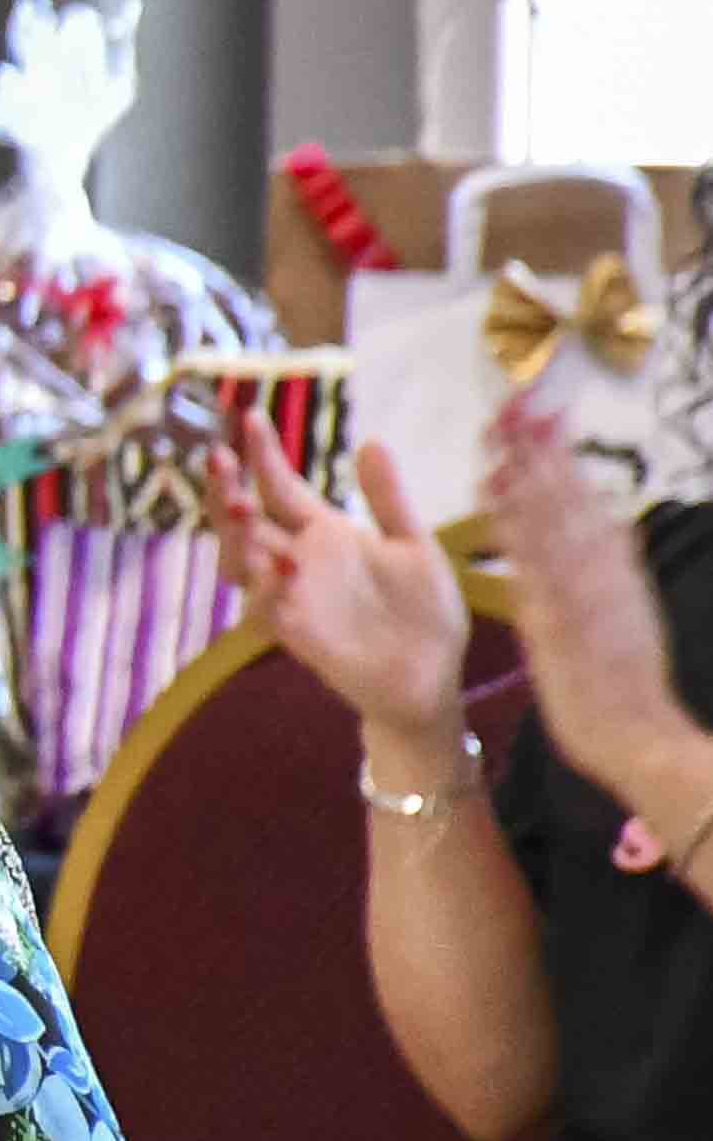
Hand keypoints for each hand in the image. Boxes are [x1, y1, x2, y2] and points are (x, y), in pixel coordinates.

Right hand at [212, 430, 471, 737]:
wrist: (436, 676)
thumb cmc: (424, 612)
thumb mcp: (414, 544)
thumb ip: (388, 498)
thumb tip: (370, 442)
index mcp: (324, 535)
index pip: (279, 487)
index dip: (263, 455)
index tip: (250, 417)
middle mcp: (298, 562)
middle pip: (243, 522)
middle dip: (225, 490)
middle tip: (219, 458)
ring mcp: (293, 598)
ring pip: (241, 562)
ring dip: (234, 535)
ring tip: (241, 506)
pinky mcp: (298, 635)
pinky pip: (267, 610)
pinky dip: (268, 588)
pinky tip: (281, 566)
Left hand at [483, 398, 712, 821]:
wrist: (641, 739)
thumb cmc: (622, 687)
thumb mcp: (623, 618)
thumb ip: (611, 575)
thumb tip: (608, 530)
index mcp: (614, 575)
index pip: (586, 506)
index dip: (563, 460)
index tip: (542, 417)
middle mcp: (603, 575)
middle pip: (571, 501)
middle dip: (543, 451)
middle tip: (517, 401)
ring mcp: (584, 594)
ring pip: (554, 522)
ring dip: (528, 473)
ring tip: (504, 430)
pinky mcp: (563, 620)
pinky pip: (536, 563)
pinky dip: (519, 527)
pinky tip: (498, 497)